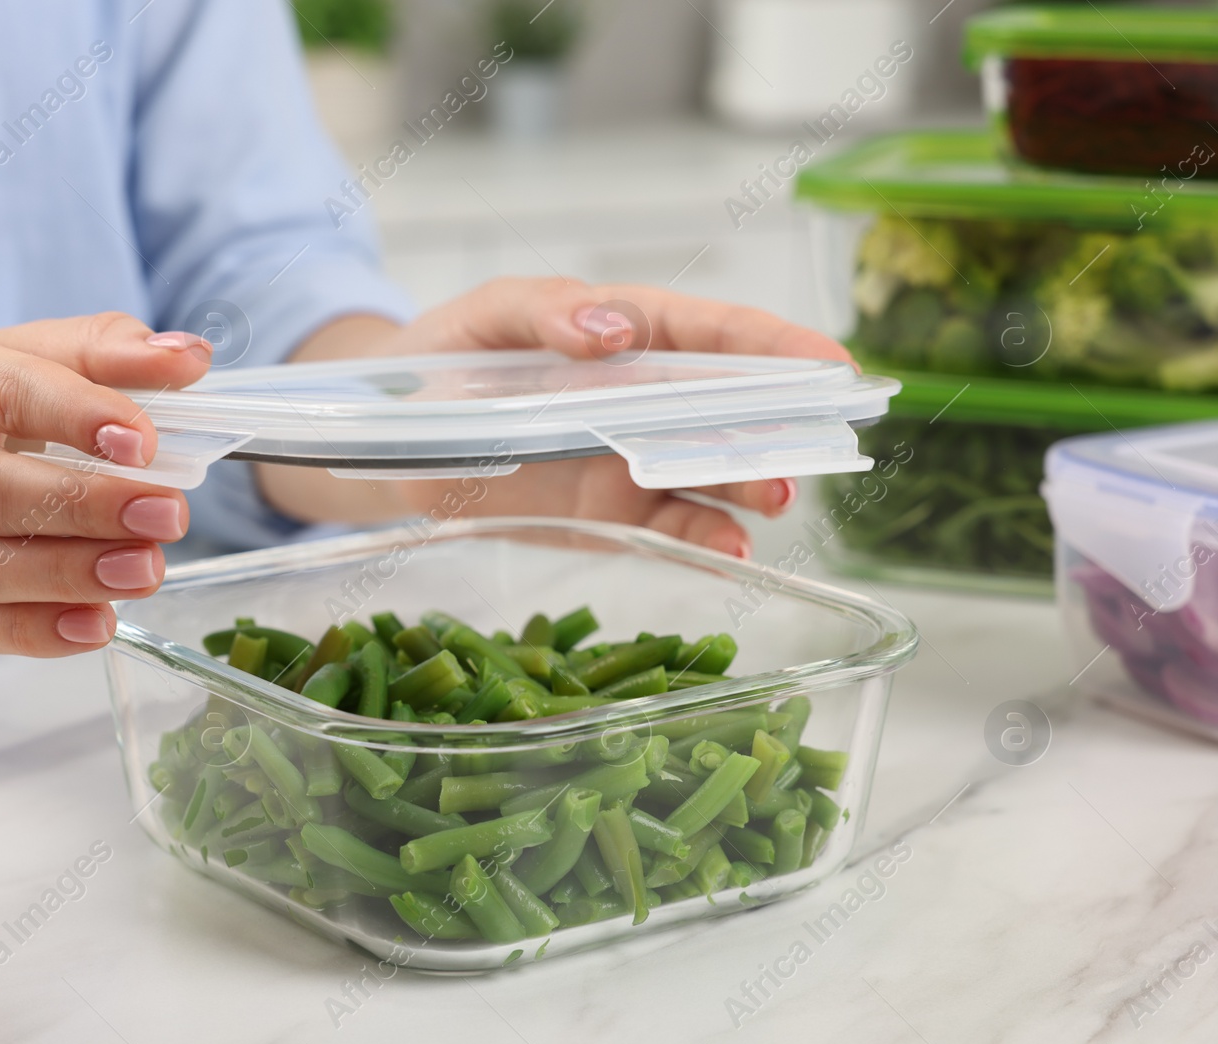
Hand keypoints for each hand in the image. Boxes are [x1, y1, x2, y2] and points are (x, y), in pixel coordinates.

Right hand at [0, 313, 210, 656]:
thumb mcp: (28, 354)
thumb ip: (108, 349)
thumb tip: (189, 358)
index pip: (6, 391)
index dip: (78, 416)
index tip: (146, 442)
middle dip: (86, 508)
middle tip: (167, 515)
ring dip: (71, 576)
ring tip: (147, 569)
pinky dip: (40, 633)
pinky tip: (99, 623)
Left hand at [263, 278, 850, 555]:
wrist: (391, 434)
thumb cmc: (445, 352)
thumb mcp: (488, 313)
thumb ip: (545, 312)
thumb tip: (612, 330)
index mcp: (631, 334)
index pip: (719, 334)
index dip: (781, 345)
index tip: (835, 362)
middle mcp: (649, 398)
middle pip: (736, 408)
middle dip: (784, 421)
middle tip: (816, 440)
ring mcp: (636, 458)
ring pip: (716, 472)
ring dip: (755, 482)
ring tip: (779, 495)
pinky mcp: (613, 512)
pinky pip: (673, 527)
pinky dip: (708, 538)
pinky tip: (732, 548)